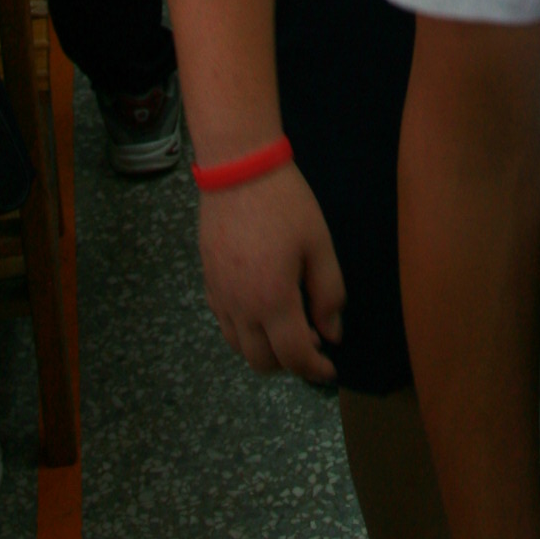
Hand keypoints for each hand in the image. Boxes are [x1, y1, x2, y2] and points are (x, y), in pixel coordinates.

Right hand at [197, 162, 344, 380]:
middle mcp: (241, 308)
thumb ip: (328, 293)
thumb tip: (331, 333)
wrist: (238, 169)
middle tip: (312, 344)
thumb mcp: (319, 244)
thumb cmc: (286, 203)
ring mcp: (220, 296)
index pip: (294, 356)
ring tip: (288, 328)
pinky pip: (224, 323)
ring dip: (265, 350)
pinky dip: (244, 332)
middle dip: (290, 364)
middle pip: (262, 361)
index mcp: (273, 301)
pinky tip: (261, 309)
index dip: (315, 369)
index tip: (331, 368)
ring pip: (239, 347)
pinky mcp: (208, 281)